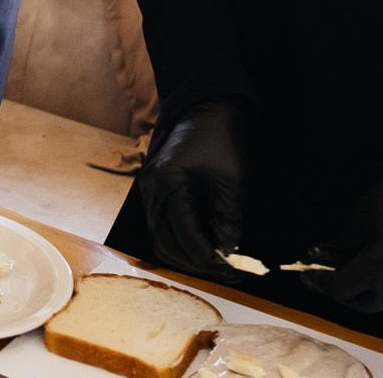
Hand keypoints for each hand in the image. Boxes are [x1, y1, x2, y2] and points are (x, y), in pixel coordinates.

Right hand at [137, 99, 247, 277]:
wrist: (207, 110)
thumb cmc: (221, 140)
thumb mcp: (232, 183)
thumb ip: (228, 222)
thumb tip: (228, 257)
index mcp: (168, 183)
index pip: (186, 236)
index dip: (209, 259)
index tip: (233, 272)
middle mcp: (151, 190)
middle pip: (166, 245)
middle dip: (196, 263)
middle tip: (226, 270)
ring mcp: (148, 191)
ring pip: (160, 240)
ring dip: (186, 256)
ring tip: (215, 260)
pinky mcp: (154, 192)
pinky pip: (161, 227)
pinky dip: (180, 241)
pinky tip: (202, 243)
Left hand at [302, 176, 382, 312]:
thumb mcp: (362, 217)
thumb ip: (342, 244)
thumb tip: (321, 258)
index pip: (344, 287)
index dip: (323, 283)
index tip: (308, 276)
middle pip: (369, 306)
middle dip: (346, 295)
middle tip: (332, 282)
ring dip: (375, 297)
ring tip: (360, 282)